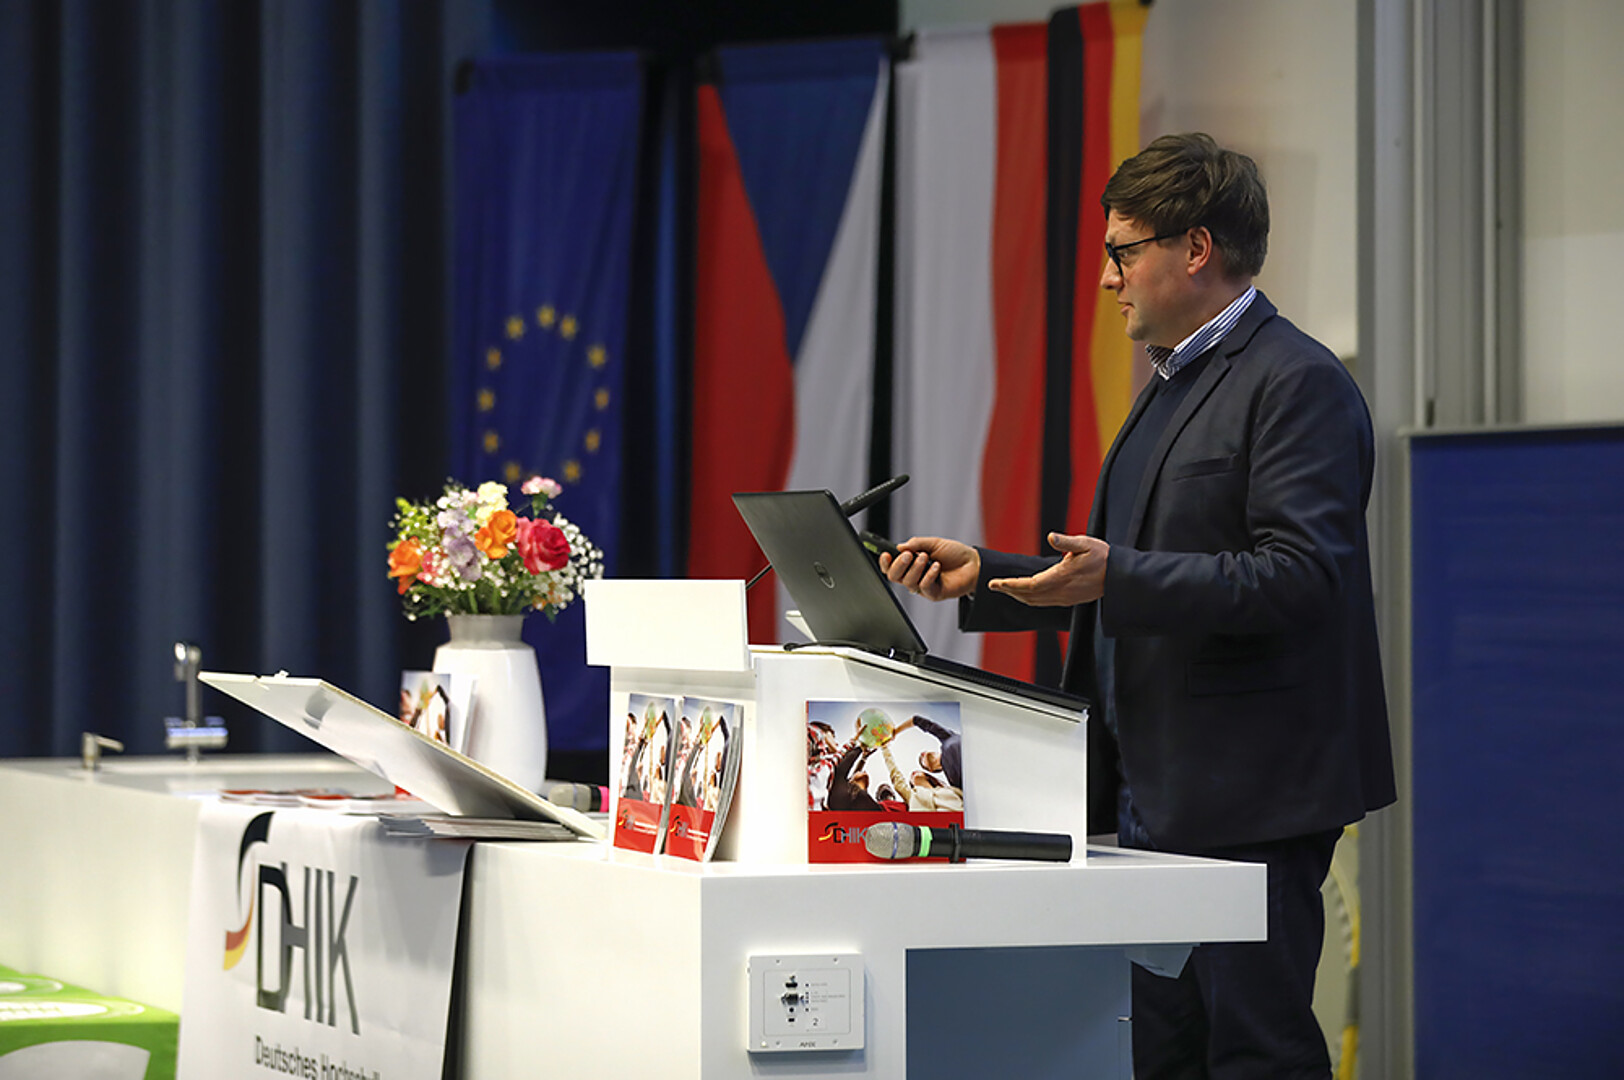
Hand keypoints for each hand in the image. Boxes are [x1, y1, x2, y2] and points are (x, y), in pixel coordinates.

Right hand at [880, 536, 980, 600]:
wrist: (974, 564)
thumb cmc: (955, 554)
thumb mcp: (934, 543)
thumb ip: (916, 544)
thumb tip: (899, 547)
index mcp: (911, 564)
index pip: (891, 567)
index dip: (885, 562)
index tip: (886, 554)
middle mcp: (914, 576)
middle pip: (894, 576)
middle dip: (899, 565)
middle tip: (909, 555)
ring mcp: (923, 586)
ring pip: (908, 582)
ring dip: (915, 568)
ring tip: (927, 557)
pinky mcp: (934, 594)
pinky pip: (923, 587)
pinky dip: (928, 576)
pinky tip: (936, 567)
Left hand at [988, 532, 1107, 606]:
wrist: (1120, 577)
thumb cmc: (1103, 557)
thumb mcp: (1086, 543)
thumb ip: (1067, 542)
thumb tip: (1051, 537)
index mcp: (1062, 577)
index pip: (1029, 585)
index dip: (1011, 585)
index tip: (995, 583)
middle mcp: (1061, 592)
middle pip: (1028, 596)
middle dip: (1009, 591)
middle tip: (993, 585)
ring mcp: (1065, 598)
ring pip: (1035, 601)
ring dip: (1018, 596)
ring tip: (1005, 589)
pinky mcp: (1069, 600)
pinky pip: (1044, 603)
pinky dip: (1030, 599)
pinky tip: (1025, 594)